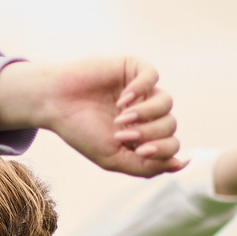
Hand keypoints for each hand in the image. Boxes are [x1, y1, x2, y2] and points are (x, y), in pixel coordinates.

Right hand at [0, 58, 182, 177]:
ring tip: (121, 118)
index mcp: (143, 136)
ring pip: (166, 103)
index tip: (138, 150)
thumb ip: (147, 166)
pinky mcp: (133, 69)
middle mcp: (146, 113)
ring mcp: (142, 91)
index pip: (170, 145)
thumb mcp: (113, 158)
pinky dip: (141, 90)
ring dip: (146, 114)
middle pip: (170, 126)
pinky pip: (153, 77)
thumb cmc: (81, 131)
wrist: (55, 104)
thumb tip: (181, 164)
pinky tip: (123, 98)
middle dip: (149, 133)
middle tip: (122, 134)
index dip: (160, 150)